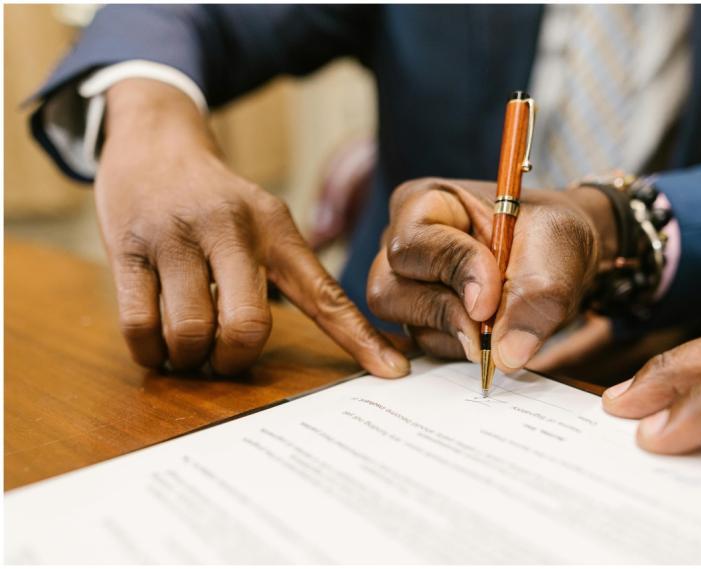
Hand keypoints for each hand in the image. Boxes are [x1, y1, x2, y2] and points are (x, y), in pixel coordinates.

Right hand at [96, 79, 407, 376]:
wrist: (155, 143)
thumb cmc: (219, 203)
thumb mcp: (265, 222)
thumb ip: (292, 275)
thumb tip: (338, 337)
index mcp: (277, 230)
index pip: (326, 294)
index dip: (359, 339)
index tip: (394, 373)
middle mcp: (231, 230)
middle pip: (249, 326)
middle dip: (236, 359)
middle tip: (226, 358)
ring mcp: (176, 238)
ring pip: (190, 333)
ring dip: (190, 359)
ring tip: (189, 348)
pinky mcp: (126, 248)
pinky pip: (139, 326)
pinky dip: (151, 352)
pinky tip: (158, 345)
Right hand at [366, 177, 616, 371]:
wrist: (562, 262)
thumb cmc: (551, 238)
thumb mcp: (556, 254)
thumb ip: (535, 299)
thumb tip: (506, 355)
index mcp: (426, 204)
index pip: (414, 243)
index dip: (453, 272)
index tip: (491, 300)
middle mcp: (405, 246)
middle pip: (390, 290)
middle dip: (446, 312)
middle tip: (492, 329)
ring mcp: (407, 287)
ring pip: (407, 325)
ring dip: (460, 334)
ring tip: (504, 322)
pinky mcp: (421, 321)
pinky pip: (426, 347)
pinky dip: (461, 349)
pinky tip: (491, 337)